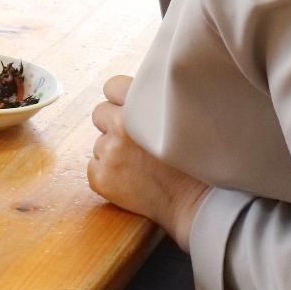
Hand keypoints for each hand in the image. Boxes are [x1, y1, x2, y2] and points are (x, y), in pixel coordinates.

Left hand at [88, 75, 210, 248]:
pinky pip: (94, 167)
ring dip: (113, 151)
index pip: (113, 86)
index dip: (120, 99)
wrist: (196, 203)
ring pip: (99, 143)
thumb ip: (153, 104)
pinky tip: (133, 180)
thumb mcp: (182, 119)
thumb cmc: (195, 162)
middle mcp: (121, 126)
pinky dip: (108, 174)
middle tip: (136, 141)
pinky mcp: (99, 177)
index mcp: (141, 106)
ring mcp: (108, 152)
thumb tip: (132, 94)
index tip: (128, 109)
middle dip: (112, 124)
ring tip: (142, 165)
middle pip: (100, 113)